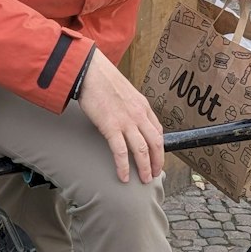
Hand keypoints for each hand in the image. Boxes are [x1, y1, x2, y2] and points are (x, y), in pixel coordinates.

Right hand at [76, 58, 164, 184]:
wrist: (91, 72)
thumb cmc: (104, 80)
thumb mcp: (126, 92)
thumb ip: (132, 107)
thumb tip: (130, 118)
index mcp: (143, 106)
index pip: (158, 131)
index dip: (159, 148)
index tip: (157, 158)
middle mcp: (139, 115)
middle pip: (155, 144)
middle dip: (157, 162)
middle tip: (154, 174)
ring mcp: (126, 122)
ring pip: (141, 150)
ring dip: (144, 168)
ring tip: (144, 180)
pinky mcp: (111, 126)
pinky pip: (120, 151)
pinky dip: (123, 166)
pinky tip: (124, 177)